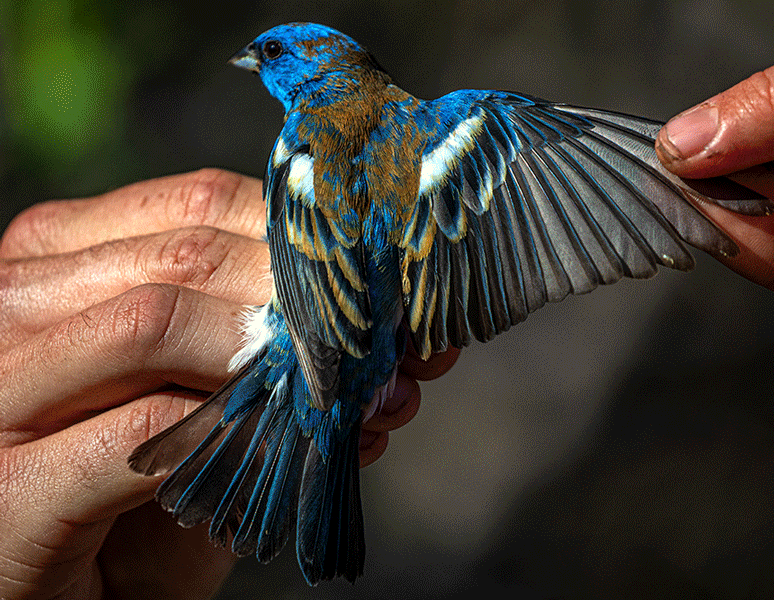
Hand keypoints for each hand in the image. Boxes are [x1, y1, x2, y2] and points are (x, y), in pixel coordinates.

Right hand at [0, 169, 456, 599]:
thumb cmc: (132, 502)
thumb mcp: (204, 410)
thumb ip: (274, 365)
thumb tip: (397, 352)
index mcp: (59, 262)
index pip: (201, 204)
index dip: (311, 243)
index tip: (391, 291)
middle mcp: (13, 300)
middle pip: (189, 253)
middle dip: (311, 302)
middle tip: (393, 350)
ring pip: (156, 319)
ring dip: (280, 360)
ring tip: (355, 399)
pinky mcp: (6, 485)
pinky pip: (141, 427)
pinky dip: (235, 434)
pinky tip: (291, 452)